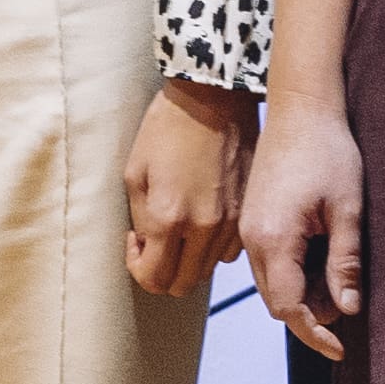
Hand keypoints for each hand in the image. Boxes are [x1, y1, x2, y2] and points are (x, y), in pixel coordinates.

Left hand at [125, 79, 253, 299]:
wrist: (214, 100)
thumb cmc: (167, 129)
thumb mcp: (135, 173)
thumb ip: (142, 220)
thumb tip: (148, 247)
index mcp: (170, 218)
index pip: (155, 279)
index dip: (138, 268)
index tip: (135, 243)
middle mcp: (204, 229)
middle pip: (182, 283)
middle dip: (162, 271)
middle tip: (153, 242)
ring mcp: (232, 223)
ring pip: (207, 269)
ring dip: (188, 258)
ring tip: (179, 227)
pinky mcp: (249, 213)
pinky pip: (230, 249)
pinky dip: (213, 245)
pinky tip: (204, 218)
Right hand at [243, 95, 367, 357]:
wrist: (301, 107)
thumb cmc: (329, 152)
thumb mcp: (347, 210)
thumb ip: (345, 262)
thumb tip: (346, 308)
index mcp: (272, 239)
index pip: (289, 308)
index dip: (315, 334)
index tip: (341, 349)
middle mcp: (250, 240)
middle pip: (276, 301)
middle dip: (311, 315)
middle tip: (349, 309)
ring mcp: (247, 229)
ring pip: (272, 283)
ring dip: (303, 293)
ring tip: (341, 279)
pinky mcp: (253, 219)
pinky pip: (270, 262)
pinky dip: (295, 272)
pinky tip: (323, 257)